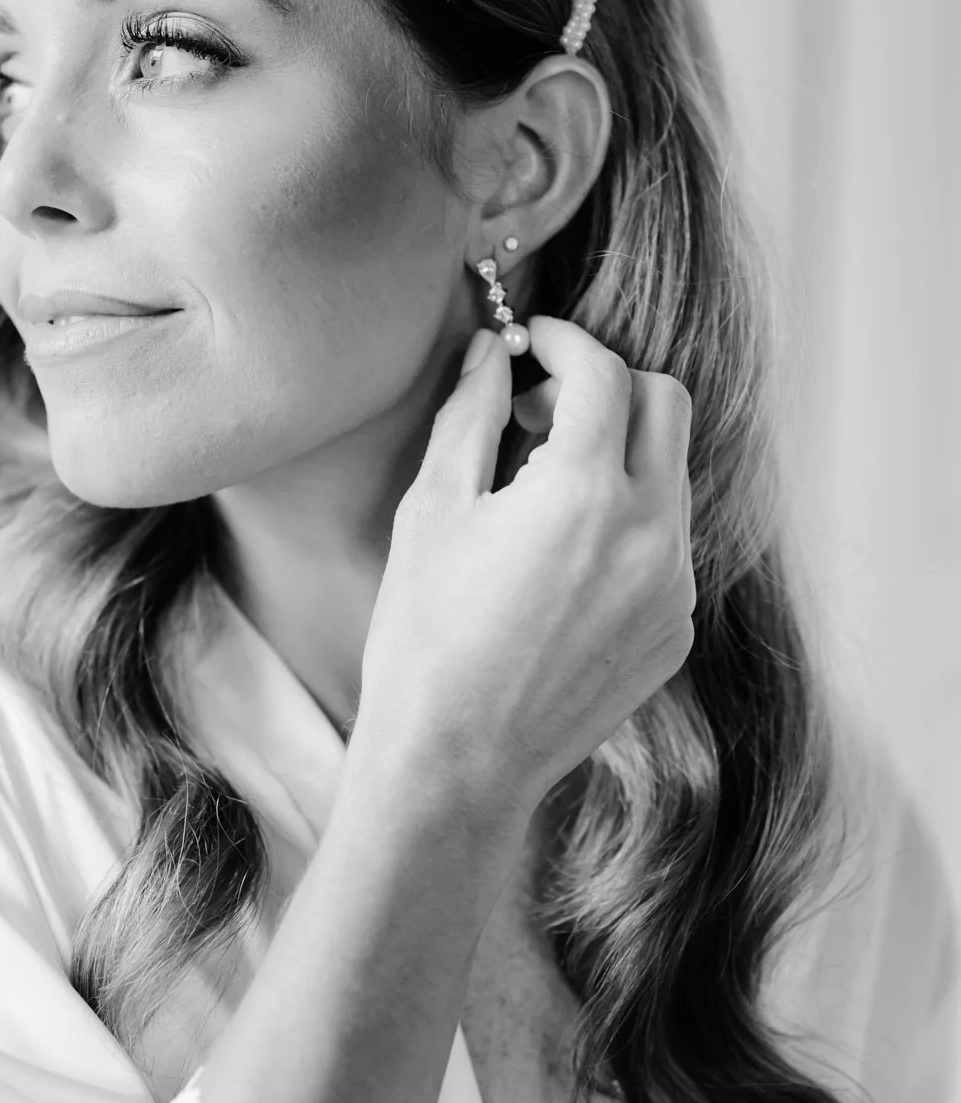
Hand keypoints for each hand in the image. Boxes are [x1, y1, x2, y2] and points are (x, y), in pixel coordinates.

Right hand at [354, 314, 694, 857]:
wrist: (457, 760)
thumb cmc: (425, 636)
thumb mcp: (433, 510)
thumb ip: (471, 412)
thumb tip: (492, 350)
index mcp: (583, 493)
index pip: (602, 372)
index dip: (562, 342)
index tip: (529, 345)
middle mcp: (651, 533)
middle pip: (664, 404)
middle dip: (606, 387)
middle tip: (538, 411)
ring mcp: (674, 586)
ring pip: (672, 474)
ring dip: (617, 455)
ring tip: (541, 490)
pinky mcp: (676, 629)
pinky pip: (669, 542)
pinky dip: (627, 521)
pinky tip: (561, 557)